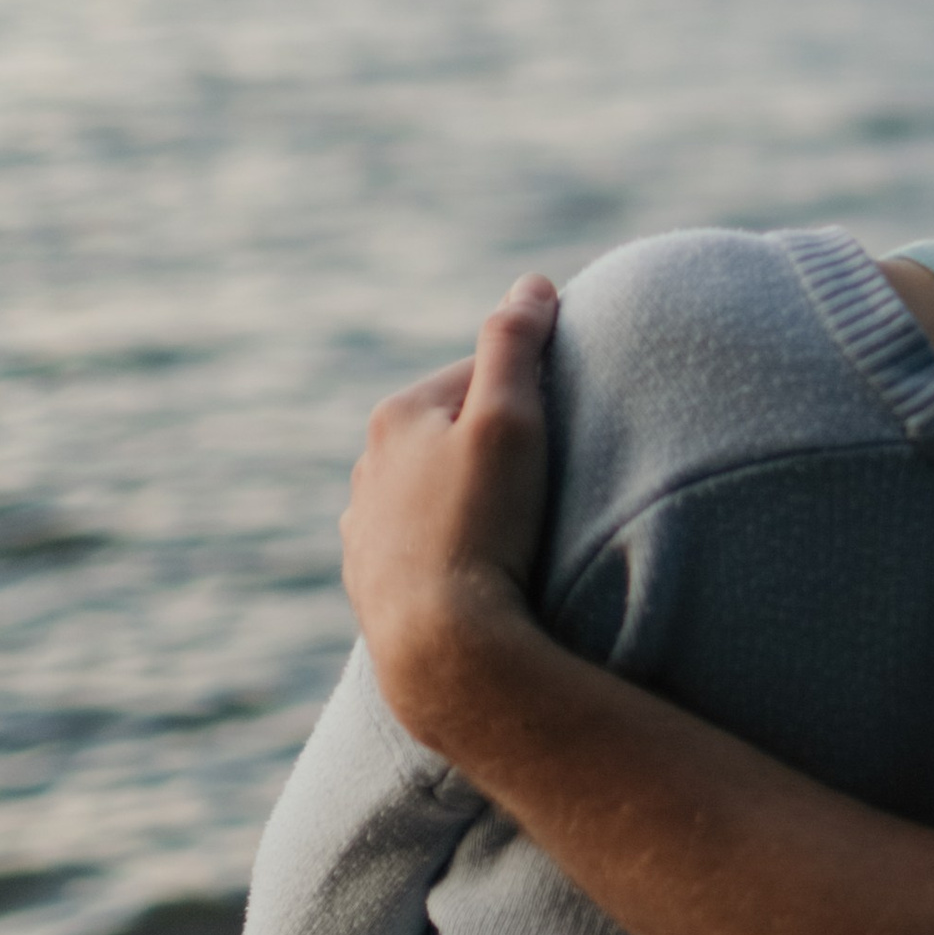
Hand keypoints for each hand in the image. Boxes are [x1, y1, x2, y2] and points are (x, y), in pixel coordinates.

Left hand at [341, 276, 558, 744]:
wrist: (442, 651)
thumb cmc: (481, 528)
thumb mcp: (511, 418)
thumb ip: (517, 344)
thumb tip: (532, 284)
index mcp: (397, 416)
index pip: (481, 378)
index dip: (534, 396)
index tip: (567, 430)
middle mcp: (368, 469)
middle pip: (453, 436)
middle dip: (499, 450)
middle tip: (550, 486)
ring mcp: (366, 531)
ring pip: (433, 494)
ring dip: (472, 502)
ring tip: (518, 534)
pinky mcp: (371, 586)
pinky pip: (422, 549)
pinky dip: (452, 550)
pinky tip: (483, 574)